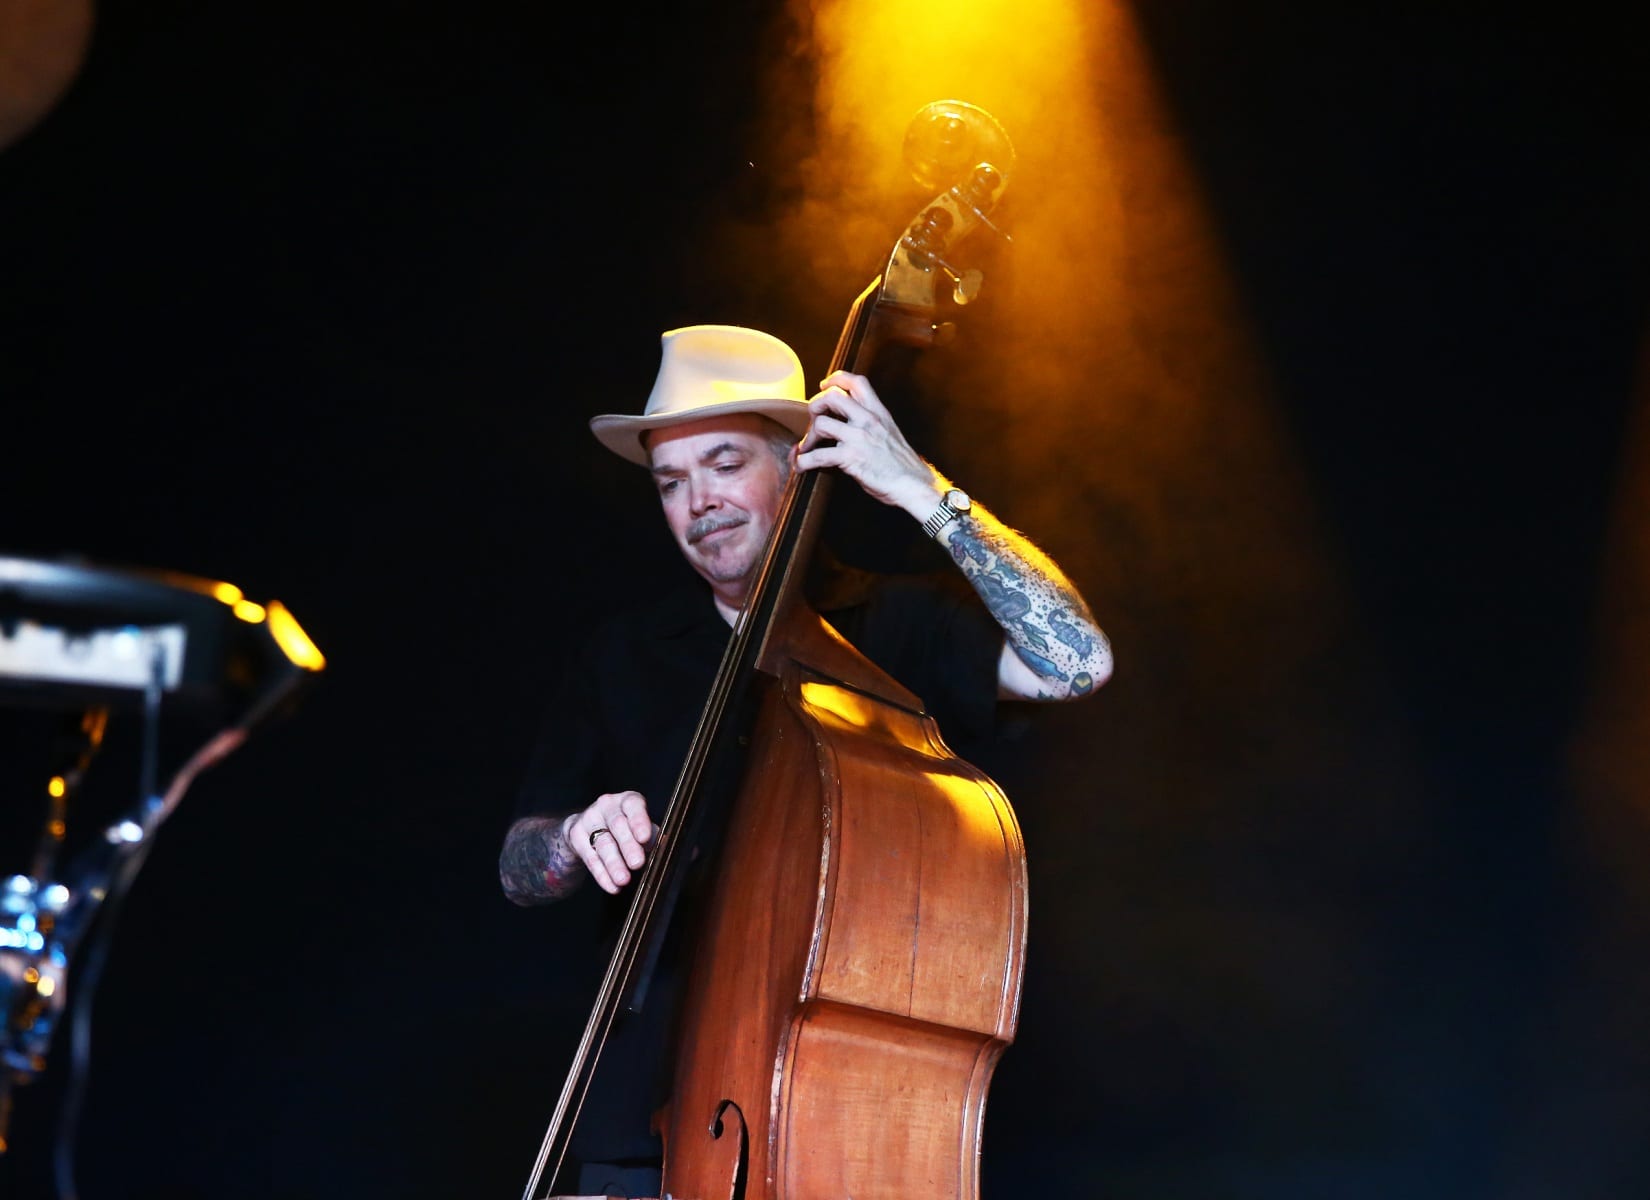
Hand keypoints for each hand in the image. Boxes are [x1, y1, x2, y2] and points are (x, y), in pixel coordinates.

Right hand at [562, 791, 656, 893]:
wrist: (589, 829)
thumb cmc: (624, 828)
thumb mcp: (639, 828)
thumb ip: (651, 836)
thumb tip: (663, 846)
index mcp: (626, 801)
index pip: (633, 805)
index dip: (639, 821)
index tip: (645, 838)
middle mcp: (606, 806)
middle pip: (617, 825)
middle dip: (628, 846)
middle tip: (637, 863)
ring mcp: (589, 819)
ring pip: (603, 844)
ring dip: (614, 864)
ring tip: (624, 880)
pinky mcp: (576, 836)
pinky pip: (590, 858)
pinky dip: (602, 874)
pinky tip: (612, 886)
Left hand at [795, 371, 943, 516]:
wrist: (915, 484)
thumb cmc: (903, 465)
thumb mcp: (890, 434)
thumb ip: (871, 425)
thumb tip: (847, 426)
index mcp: (879, 413)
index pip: (857, 383)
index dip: (836, 379)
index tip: (824, 385)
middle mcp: (868, 420)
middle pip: (832, 397)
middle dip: (815, 406)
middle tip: (812, 420)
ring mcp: (858, 438)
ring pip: (821, 424)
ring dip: (807, 438)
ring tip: (806, 449)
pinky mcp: (851, 458)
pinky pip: (817, 456)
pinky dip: (803, 462)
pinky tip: (801, 466)